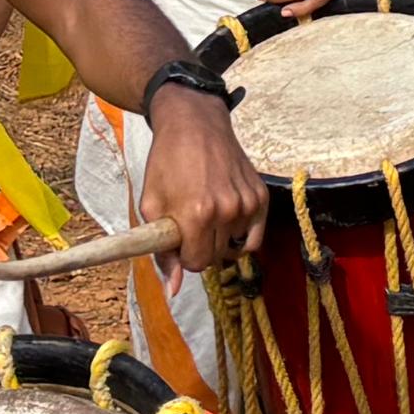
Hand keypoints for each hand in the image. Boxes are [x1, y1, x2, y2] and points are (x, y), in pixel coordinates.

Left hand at [135, 83, 266, 268]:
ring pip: (235, 249)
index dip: (184, 257)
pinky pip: (254, 235)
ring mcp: (248, 203)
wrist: (195, 124)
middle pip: (216, 258)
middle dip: (201, 248)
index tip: (179, 241)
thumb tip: (173, 289)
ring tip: (208, 214)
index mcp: (197, 214)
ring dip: (220, 240)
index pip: (197, 264)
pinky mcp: (261, 196)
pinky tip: (227, 217)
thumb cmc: (167, 163)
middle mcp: (228, 210)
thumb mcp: (151, 205)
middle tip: (191, 225)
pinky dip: (240, 234)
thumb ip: (161, 251)